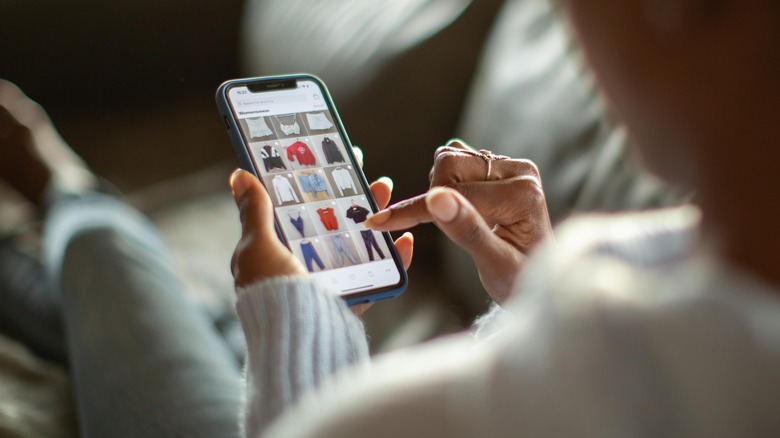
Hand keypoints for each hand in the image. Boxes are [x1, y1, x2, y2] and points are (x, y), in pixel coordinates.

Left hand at [230, 154, 412, 314]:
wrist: (296, 341)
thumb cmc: (271, 292)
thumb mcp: (257, 247)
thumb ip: (255, 213)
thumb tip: (239, 175)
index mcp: (277, 251)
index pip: (298, 208)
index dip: (315, 183)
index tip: (333, 161)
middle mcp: (303, 266)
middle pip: (334, 222)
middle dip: (352, 197)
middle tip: (368, 174)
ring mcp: (329, 282)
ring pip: (358, 243)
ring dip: (376, 217)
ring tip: (386, 191)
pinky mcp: (352, 300)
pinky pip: (378, 276)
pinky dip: (394, 259)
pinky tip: (405, 240)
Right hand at [365, 139, 551, 303]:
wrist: (535, 278)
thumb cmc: (519, 279)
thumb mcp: (495, 265)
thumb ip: (467, 232)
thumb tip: (436, 199)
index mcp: (523, 195)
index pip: (455, 194)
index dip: (415, 210)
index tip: (379, 222)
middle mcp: (520, 172)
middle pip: (450, 163)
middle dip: (434, 197)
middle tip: (447, 228)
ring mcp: (510, 167)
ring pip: (449, 159)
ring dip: (439, 190)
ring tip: (458, 222)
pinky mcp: (499, 167)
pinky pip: (455, 162)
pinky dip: (444, 186)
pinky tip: (458, 210)